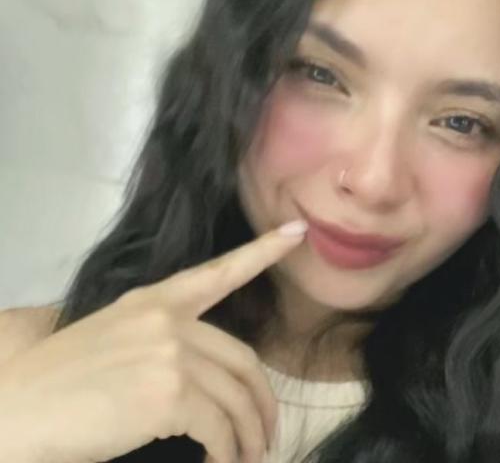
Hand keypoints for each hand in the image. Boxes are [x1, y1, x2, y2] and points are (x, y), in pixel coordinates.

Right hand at [0, 220, 307, 462]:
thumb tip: (210, 384)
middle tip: (268, 435)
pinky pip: (219, 428)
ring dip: (248, 437)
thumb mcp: (115, 342)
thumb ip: (165, 346)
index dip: (263, 250)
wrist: (14, 411)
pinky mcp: (168, 392)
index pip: (219, 272)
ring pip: (236, 399)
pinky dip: (227, 452)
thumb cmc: (60, 383)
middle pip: (244, 361)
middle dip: (263, 403)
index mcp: (154, 301)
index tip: (296, 233)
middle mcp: (167, 320)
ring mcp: (170, 352)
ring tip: (247, 459)